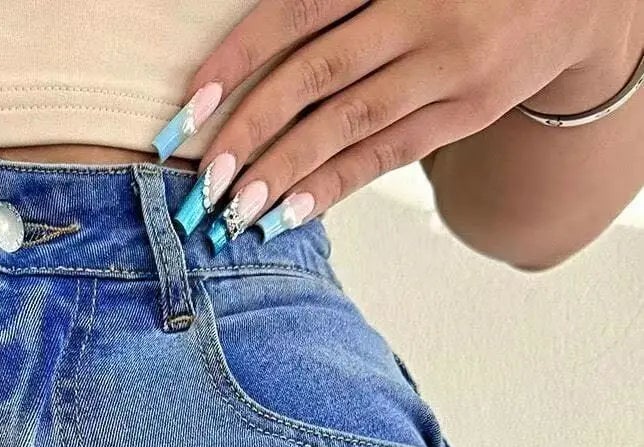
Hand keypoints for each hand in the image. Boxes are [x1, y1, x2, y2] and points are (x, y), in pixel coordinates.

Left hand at [155, 0, 635, 242]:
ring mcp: (448, 66)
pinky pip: (388, 154)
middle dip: (251, 132)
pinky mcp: (467, 110)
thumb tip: (249, 61)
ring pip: (350, 125)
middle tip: (201, 181)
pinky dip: (335, 185)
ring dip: (286, 173)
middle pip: (317, 76)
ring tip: (232, 212)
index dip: (239, 57)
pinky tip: (290, 215)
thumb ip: (330, 2)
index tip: (190, 106)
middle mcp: (421, 14)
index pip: (298, 10)